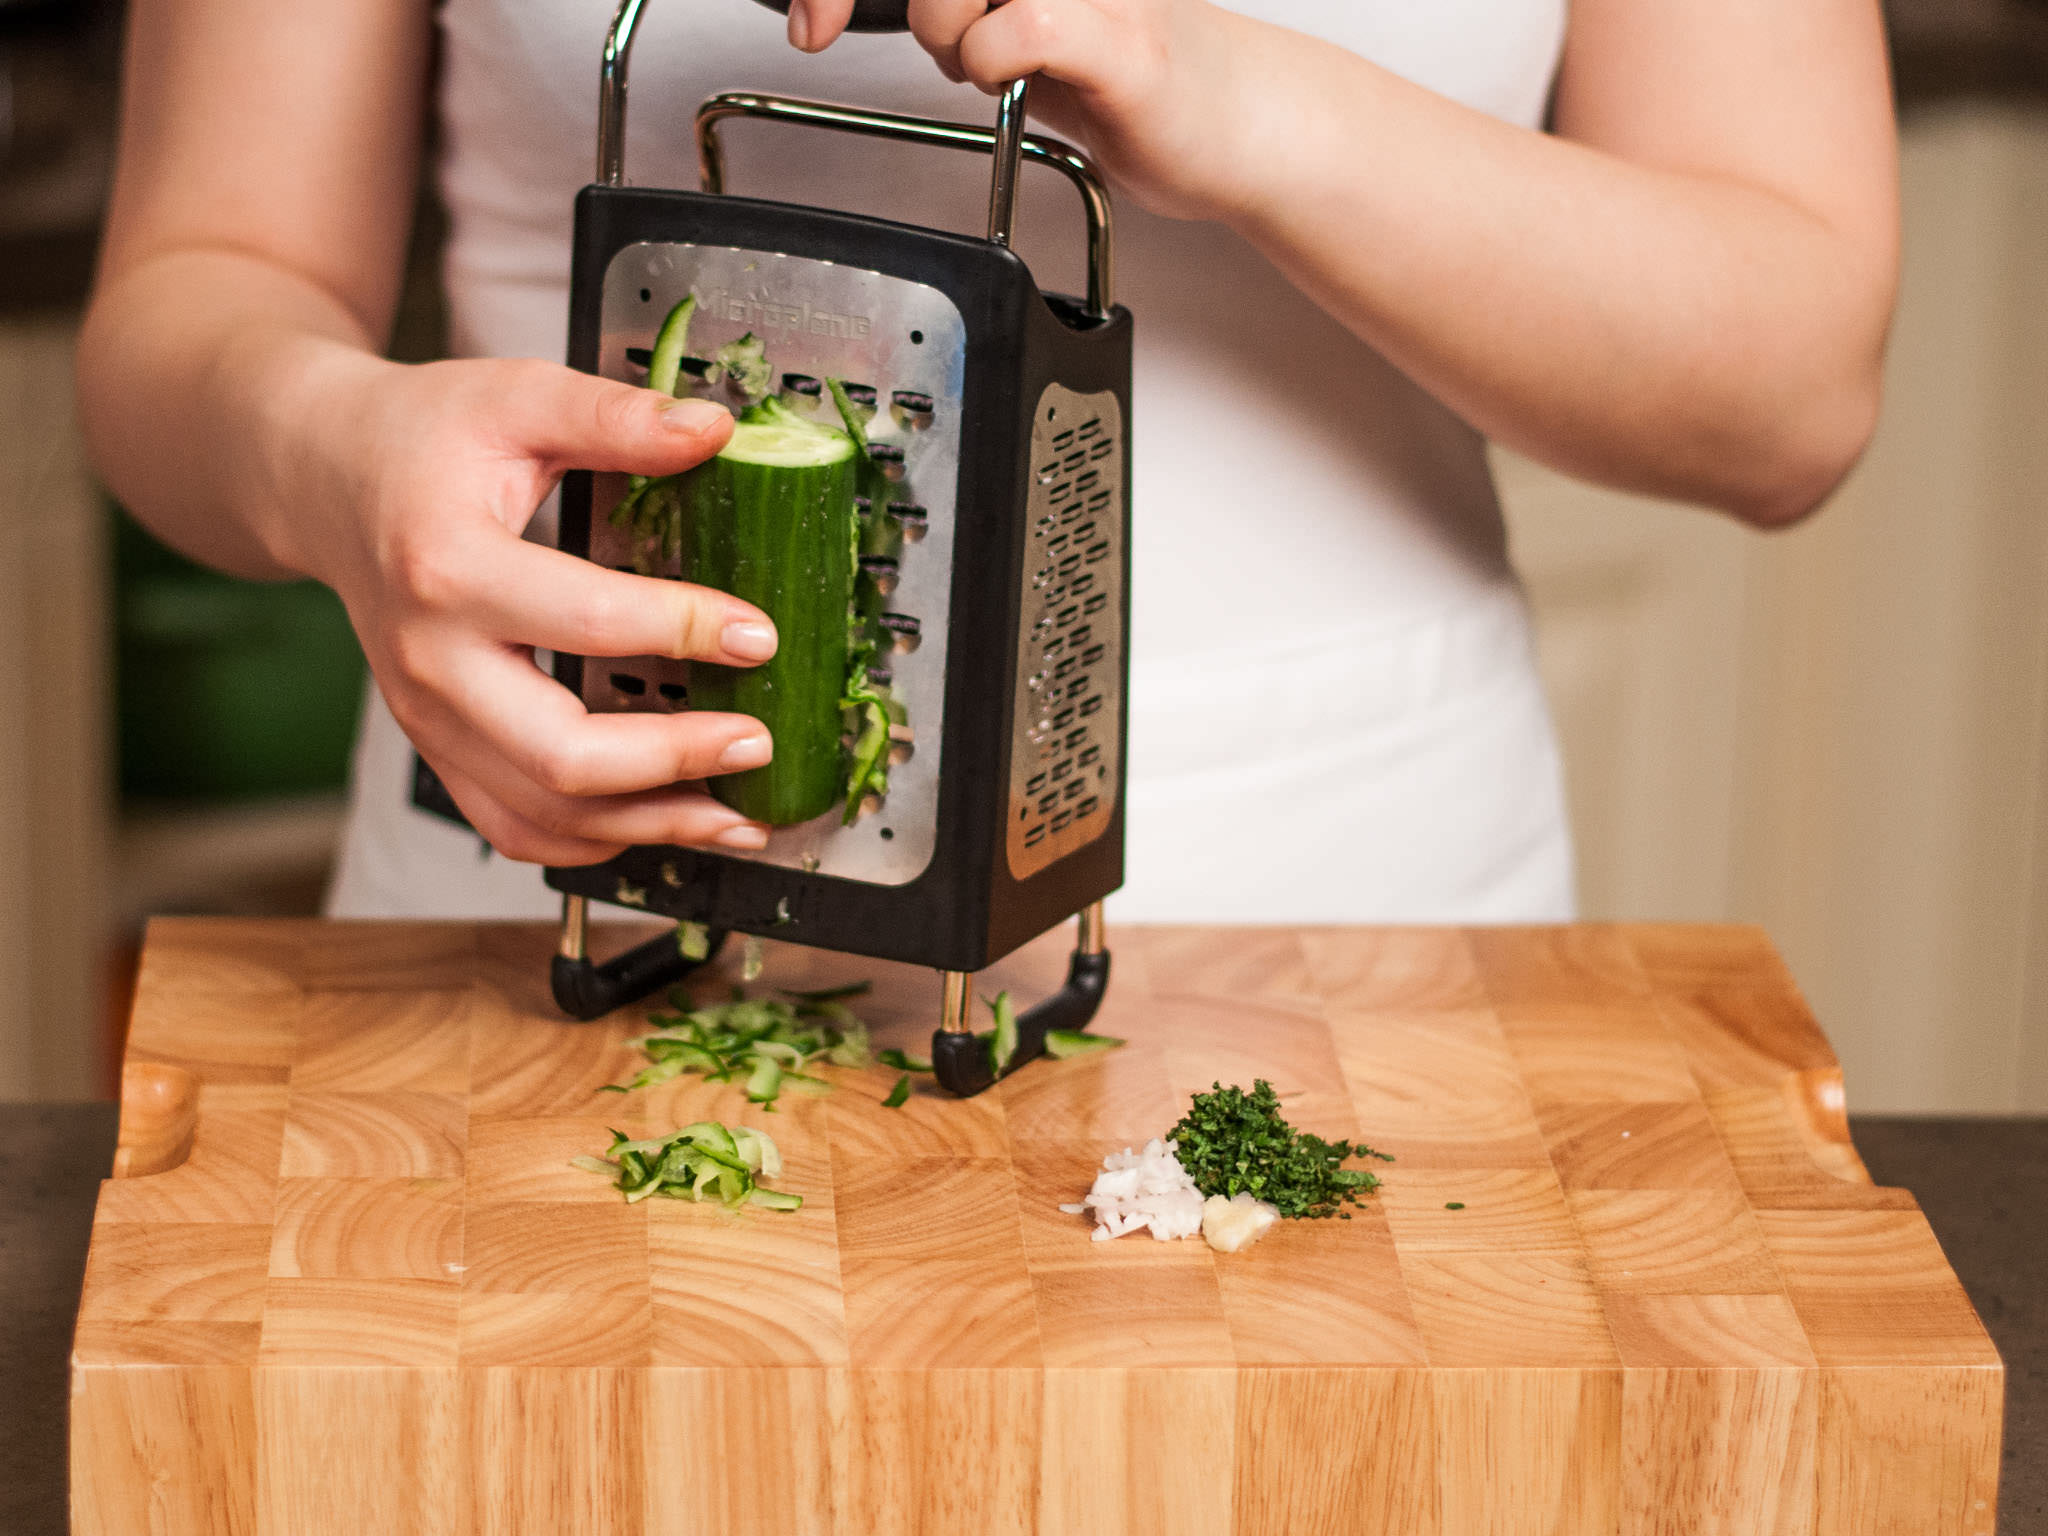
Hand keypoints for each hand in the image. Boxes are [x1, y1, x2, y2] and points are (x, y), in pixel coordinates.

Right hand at [289, 351, 781, 866]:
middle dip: (674, 761)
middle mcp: (430, 659)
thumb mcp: (516, 398)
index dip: (686, 632)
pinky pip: (514, 828)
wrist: (324, 478)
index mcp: (450, 566)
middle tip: (755, 742)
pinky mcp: (436, 748)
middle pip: (560, 755)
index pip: (588, 622)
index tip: (760, 634)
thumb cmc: (423, 437)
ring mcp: (428, 717)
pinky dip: (594, 841)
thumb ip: (613, 416)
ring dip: (650, 825)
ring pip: (542, 815)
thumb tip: (713, 429)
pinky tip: (663, 822)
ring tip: (736, 814)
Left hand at [789, 0, 1256, 221]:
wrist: (1241, 125)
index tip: (808, 15)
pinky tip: (1014, 80)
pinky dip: (989, 63)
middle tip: (850, 29)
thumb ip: (961, 8)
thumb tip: (872, 3)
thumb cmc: (1140, 82)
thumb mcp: (1026, 32)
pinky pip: (1013, 30)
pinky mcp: (1120, 34)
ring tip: (982, 62)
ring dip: (938, 27)